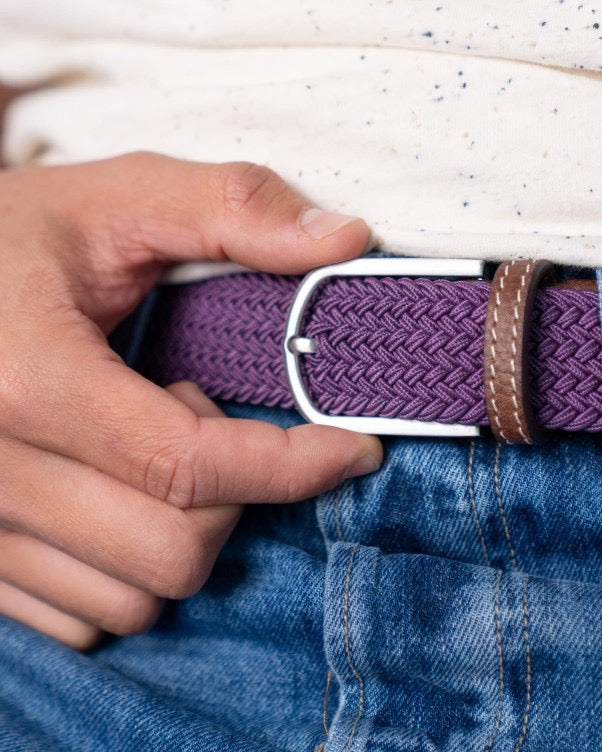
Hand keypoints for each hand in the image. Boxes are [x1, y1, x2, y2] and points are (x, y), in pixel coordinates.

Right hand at [0, 152, 382, 648]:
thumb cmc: (16, 236)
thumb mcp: (121, 197)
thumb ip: (233, 208)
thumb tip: (345, 239)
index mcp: (31, 382)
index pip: (190, 466)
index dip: (294, 466)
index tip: (354, 447)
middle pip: (173, 551)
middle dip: (233, 498)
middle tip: (208, 418)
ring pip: (133, 601)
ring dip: (184, 534)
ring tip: (154, 450)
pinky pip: (82, 619)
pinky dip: (129, 572)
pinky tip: (120, 498)